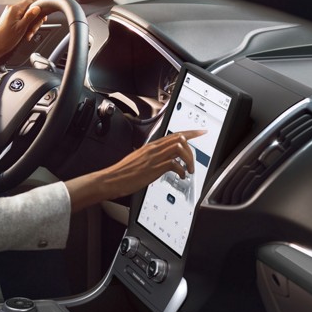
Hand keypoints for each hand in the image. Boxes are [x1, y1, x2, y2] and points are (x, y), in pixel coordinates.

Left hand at [0, 0, 45, 77]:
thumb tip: (38, 8)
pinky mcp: (9, 20)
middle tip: (33, 30)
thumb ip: (30, 16)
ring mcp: (10, 15)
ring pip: (26, 16)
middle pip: (30, 9)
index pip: (32, 0)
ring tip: (28, 35)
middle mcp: (12, 9)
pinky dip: (25, 27)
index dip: (39, 7)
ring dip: (30, 26)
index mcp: (15, 9)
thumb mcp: (21, 28)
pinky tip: (24, 35)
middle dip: (34, 20)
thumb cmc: (5, 39)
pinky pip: (21, 21)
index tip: (42, 17)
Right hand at [65, 130, 206, 212]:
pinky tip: (181, 176)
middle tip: (199, 153)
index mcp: (150, 146)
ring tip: (189, 169)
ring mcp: (154, 158)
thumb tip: (160, 161)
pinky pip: (175, 164)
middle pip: (179, 138)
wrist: (111, 180)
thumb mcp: (138, 160)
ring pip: (179, 148)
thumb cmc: (122, 173)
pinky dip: (182, 170)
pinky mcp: (154, 168)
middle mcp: (153, 149)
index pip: (173, 134)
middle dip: (193, 143)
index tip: (200, 132)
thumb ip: (150, 158)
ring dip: (189, 159)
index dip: (189, 133)